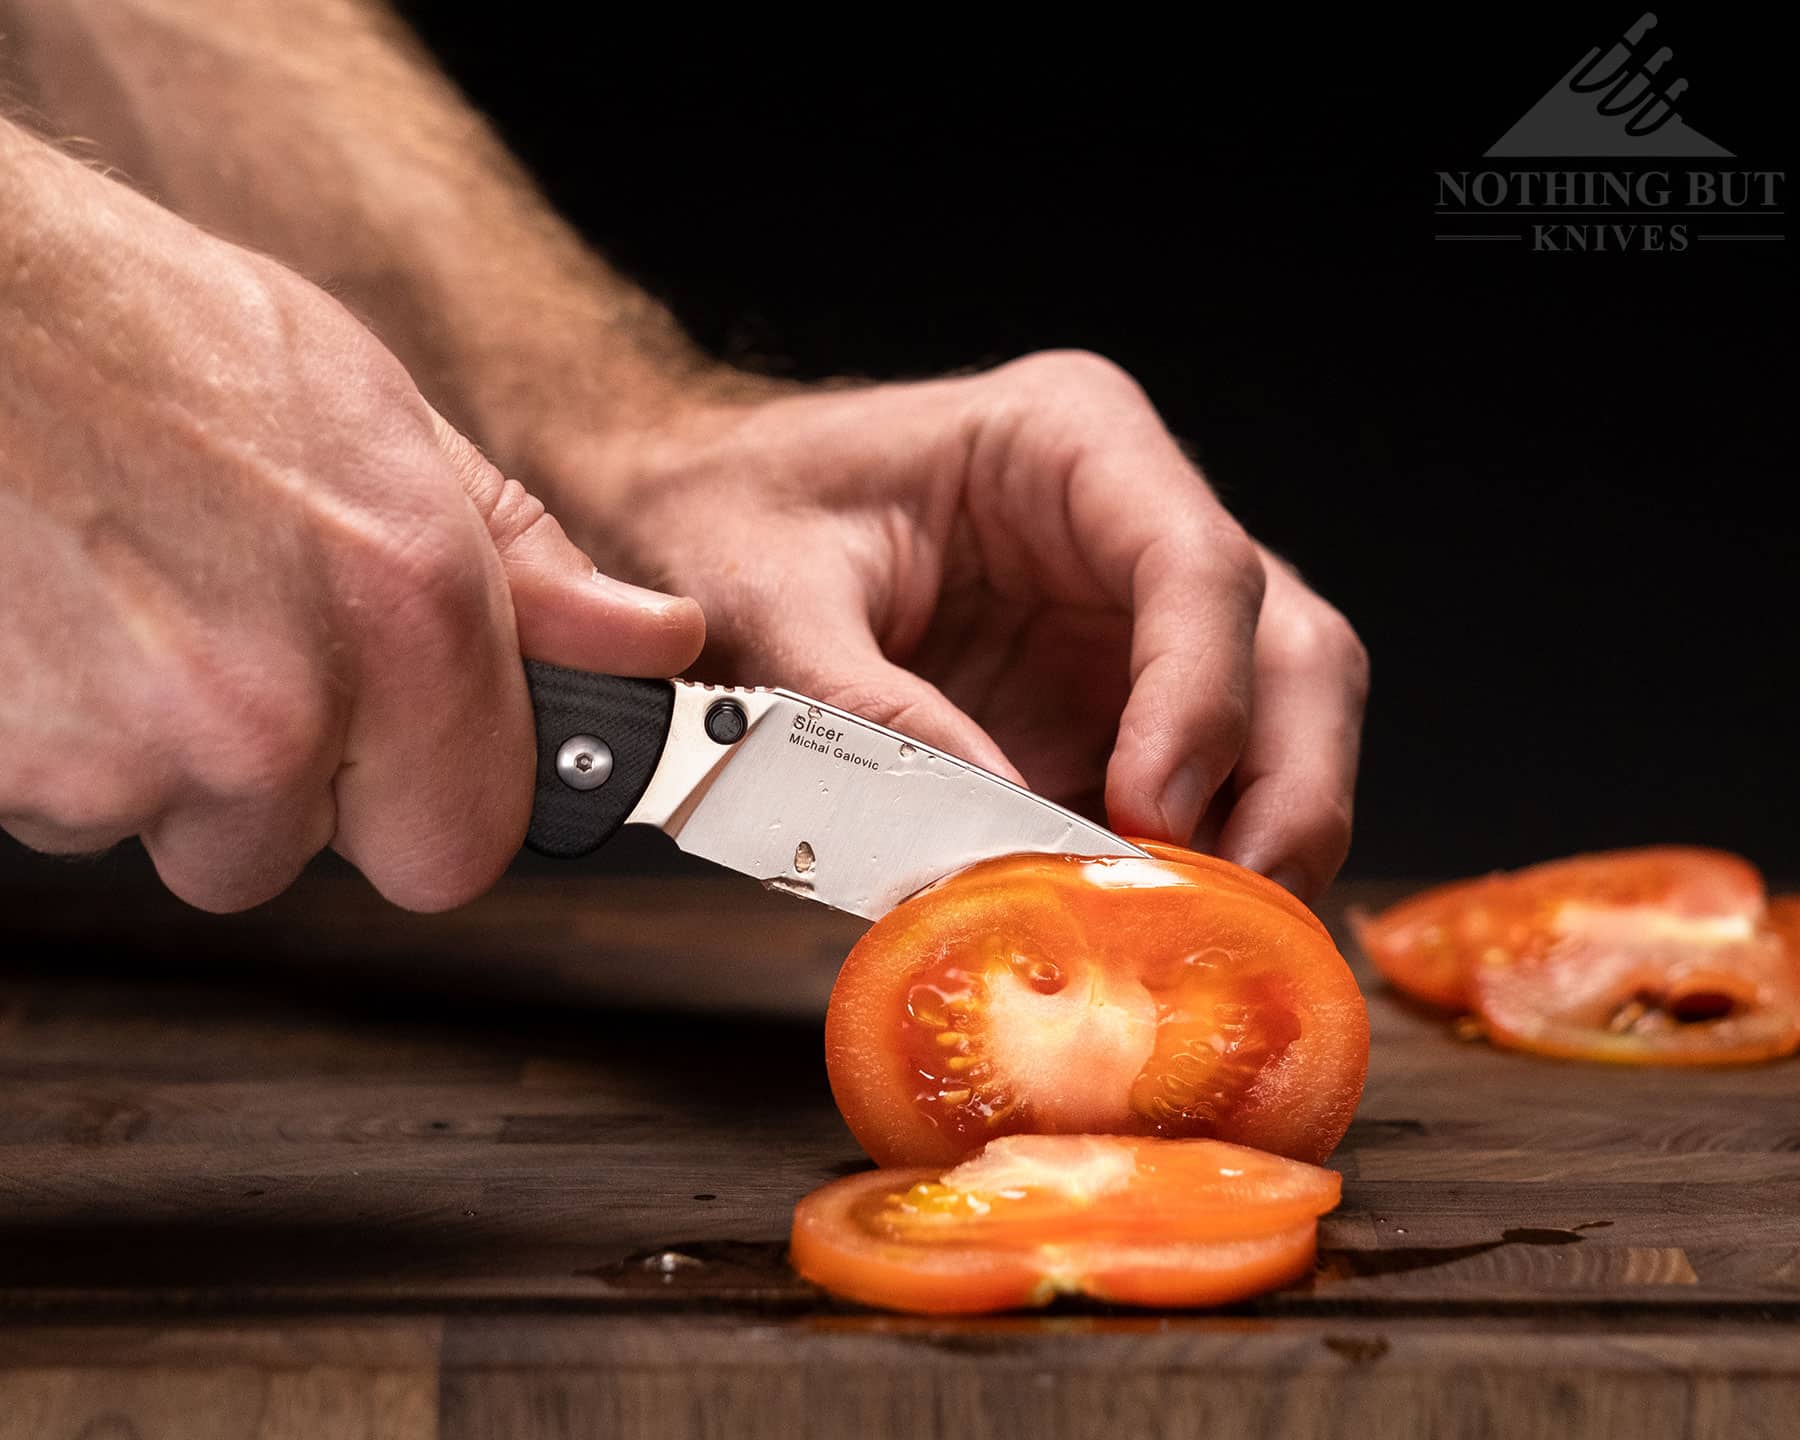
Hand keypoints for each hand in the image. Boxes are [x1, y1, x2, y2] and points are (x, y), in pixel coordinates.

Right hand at [0, 132, 702, 910]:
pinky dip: (58, 746)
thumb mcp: (378, 415)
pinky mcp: (19, 772)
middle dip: (276, 789)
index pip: (465, 852)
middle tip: (233, 649)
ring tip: (129, 611)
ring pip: (176, 834)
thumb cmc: (142, 332)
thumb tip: (648, 639)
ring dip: (160, 763)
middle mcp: (285, 707)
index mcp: (410, 616)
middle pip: (295, 858)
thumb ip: (522, 562)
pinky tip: (56, 625)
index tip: (401, 756)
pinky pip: (64, 815)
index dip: (426, 805)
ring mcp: (139, 753)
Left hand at [541, 351, 1367, 902]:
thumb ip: (862, 707)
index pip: (1197, 563)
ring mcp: (1139, 616)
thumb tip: (982, 833)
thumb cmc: (730, 513)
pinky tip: (1158, 933)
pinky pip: (1206, 783)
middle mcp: (1133, 520)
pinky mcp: (1118, 700)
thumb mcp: (766, 597)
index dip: (1203, 699)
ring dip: (1263, 835)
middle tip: (1231, 913)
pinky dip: (1200, 862)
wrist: (696, 509)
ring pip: (1283, 720)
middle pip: (1291, 647)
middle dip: (1284, 786)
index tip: (1150, 814)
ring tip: (1203, 942)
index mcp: (1070, 440)